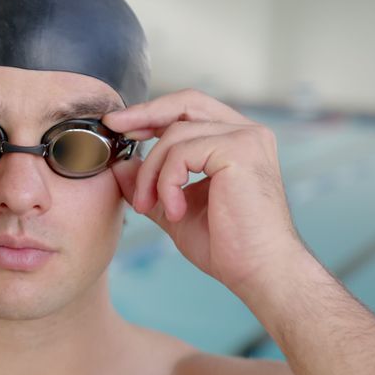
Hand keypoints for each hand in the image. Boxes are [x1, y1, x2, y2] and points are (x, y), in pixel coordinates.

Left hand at [103, 89, 305, 296]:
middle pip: (185, 103)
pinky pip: (181, 154)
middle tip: (115, 128)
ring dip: (151, 173)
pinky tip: (175, 211)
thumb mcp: (174, 210)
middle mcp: (246, 132)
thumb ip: (151, 186)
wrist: (259, 271)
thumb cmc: (227, 246)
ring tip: (148, 206)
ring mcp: (246, 138)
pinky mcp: (239, 150)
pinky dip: (167, 183)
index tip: (120, 126)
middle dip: (145, 114)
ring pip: (174, 135)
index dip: (153, 113)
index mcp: (235, 141)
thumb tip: (120, 166)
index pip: (189, 110)